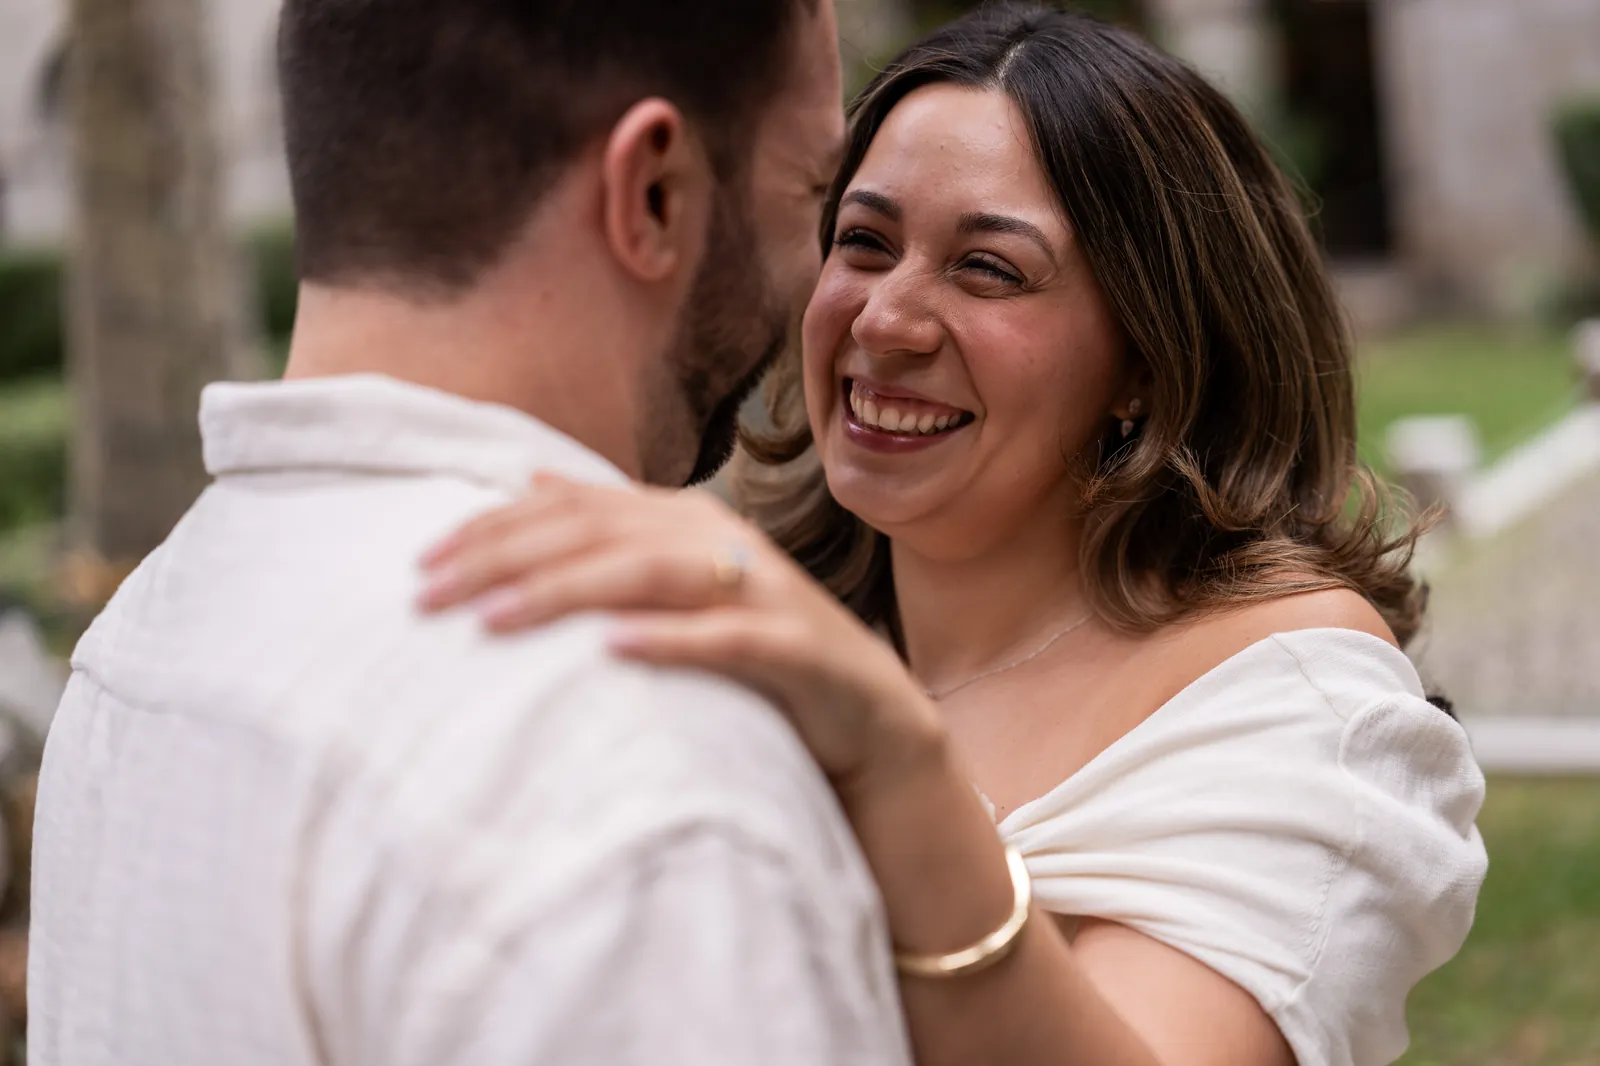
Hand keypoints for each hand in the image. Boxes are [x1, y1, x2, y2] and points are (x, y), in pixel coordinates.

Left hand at [418, 475, 944, 793]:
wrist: (864, 711)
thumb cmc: (753, 648)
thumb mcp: (677, 581)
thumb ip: (612, 527)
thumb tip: (531, 478)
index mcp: (684, 518)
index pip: (574, 507)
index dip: (495, 525)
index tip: (421, 559)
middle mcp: (719, 539)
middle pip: (600, 532)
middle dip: (507, 558)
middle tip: (430, 594)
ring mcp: (760, 589)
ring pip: (651, 574)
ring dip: (567, 593)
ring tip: (493, 621)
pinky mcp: (795, 646)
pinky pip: (728, 638)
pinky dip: (670, 640)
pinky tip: (611, 652)